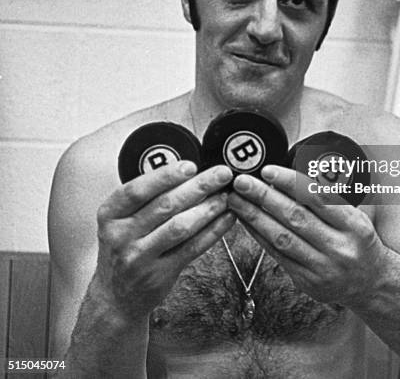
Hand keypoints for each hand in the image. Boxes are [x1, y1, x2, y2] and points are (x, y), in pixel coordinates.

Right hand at [93, 161, 234, 319]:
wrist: (115, 297)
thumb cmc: (124, 247)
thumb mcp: (121, 220)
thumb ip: (146, 197)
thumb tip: (187, 169)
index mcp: (110, 214)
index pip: (137, 190)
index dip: (165, 176)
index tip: (191, 165)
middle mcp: (120, 235)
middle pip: (164, 205)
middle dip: (198, 186)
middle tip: (222, 173)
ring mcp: (139, 257)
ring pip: (180, 227)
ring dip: (208, 208)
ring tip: (226, 195)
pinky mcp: (159, 275)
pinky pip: (192, 248)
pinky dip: (213, 231)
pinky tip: (226, 218)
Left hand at [227, 166, 385, 306]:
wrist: (372, 283)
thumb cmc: (360, 242)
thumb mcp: (358, 215)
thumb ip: (331, 197)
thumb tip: (296, 173)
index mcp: (354, 226)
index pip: (318, 198)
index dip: (290, 183)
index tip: (268, 170)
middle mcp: (339, 247)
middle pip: (295, 218)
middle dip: (264, 197)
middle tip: (241, 181)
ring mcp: (322, 267)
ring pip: (282, 239)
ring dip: (254, 217)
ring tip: (235, 200)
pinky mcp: (307, 282)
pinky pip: (277, 256)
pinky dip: (259, 236)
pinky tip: (246, 222)